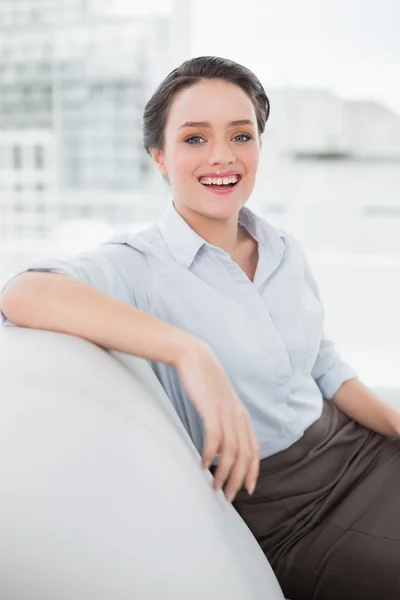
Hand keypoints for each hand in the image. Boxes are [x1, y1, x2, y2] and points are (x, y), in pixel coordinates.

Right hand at [175, 338, 259, 501]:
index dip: (253, 471)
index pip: (254, 449)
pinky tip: (203, 465)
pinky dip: (210, 455)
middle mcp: (238, 416)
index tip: (247, 489)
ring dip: (224, 473)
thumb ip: (222, 422)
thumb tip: (218, 448)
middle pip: (245, 455)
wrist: (194, 356)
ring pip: (231, 451)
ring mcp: (226, 412)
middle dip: (238, 479)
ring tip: (215, 487)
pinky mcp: (212, 409)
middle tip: (228, 497)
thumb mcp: (218, 403)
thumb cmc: (204, 381)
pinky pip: (214, 438)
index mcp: (241, 415)